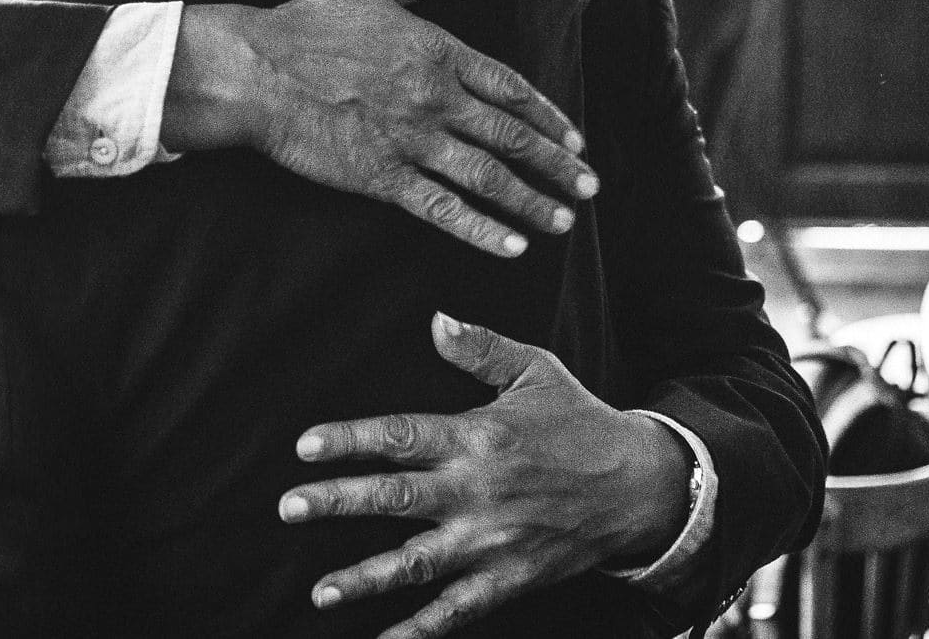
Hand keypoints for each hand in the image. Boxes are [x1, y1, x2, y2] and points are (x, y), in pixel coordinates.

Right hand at [163, 0, 595, 258]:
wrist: (256, 70)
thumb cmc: (306, 25)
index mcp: (438, 51)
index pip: (511, 89)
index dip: (548, 116)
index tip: (576, 137)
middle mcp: (436, 97)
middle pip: (512, 136)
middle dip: (557, 165)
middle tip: (589, 186)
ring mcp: (412, 139)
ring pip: (488, 176)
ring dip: (532, 201)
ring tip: (562, 221)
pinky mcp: (383, 175)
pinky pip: (443, 208)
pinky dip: (481, 229)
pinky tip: (512, 247)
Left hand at [280, 314, 691, 638]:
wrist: (640, 486)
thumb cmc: (581, 422)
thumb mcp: (536, 370)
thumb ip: (481, 348)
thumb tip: (436, 320)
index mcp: (478, 437)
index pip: (400, 437)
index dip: (350, 441)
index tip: (304, 446)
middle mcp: (478, 491)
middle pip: (395, 500)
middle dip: (337, 504)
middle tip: (288, 508)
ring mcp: (491, 540)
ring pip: (416, 563)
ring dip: (365, 577)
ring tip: (320, 592)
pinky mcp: (508, 578)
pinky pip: (457, 611)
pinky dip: (420, 631)